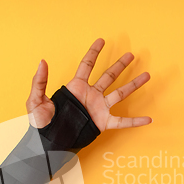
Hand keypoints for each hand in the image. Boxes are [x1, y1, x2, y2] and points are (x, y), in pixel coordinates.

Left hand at [26, 38, 151, 130]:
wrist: (49, 143)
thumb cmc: (41, 123)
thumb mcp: (36, 101)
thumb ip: (40, 82)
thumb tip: (42, 62)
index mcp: (76, 87)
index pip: (87, 65)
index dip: (94, 52)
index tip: (101, 41)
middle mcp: (91, 95)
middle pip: (109, 76)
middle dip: (120, 65)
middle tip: (131, 55)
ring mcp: (99, 108)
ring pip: (120, 94)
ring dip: (133, 85)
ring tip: (146, 75)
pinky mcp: (103, 123)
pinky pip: (122, 121)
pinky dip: (135, 121)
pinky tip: (147, 119)